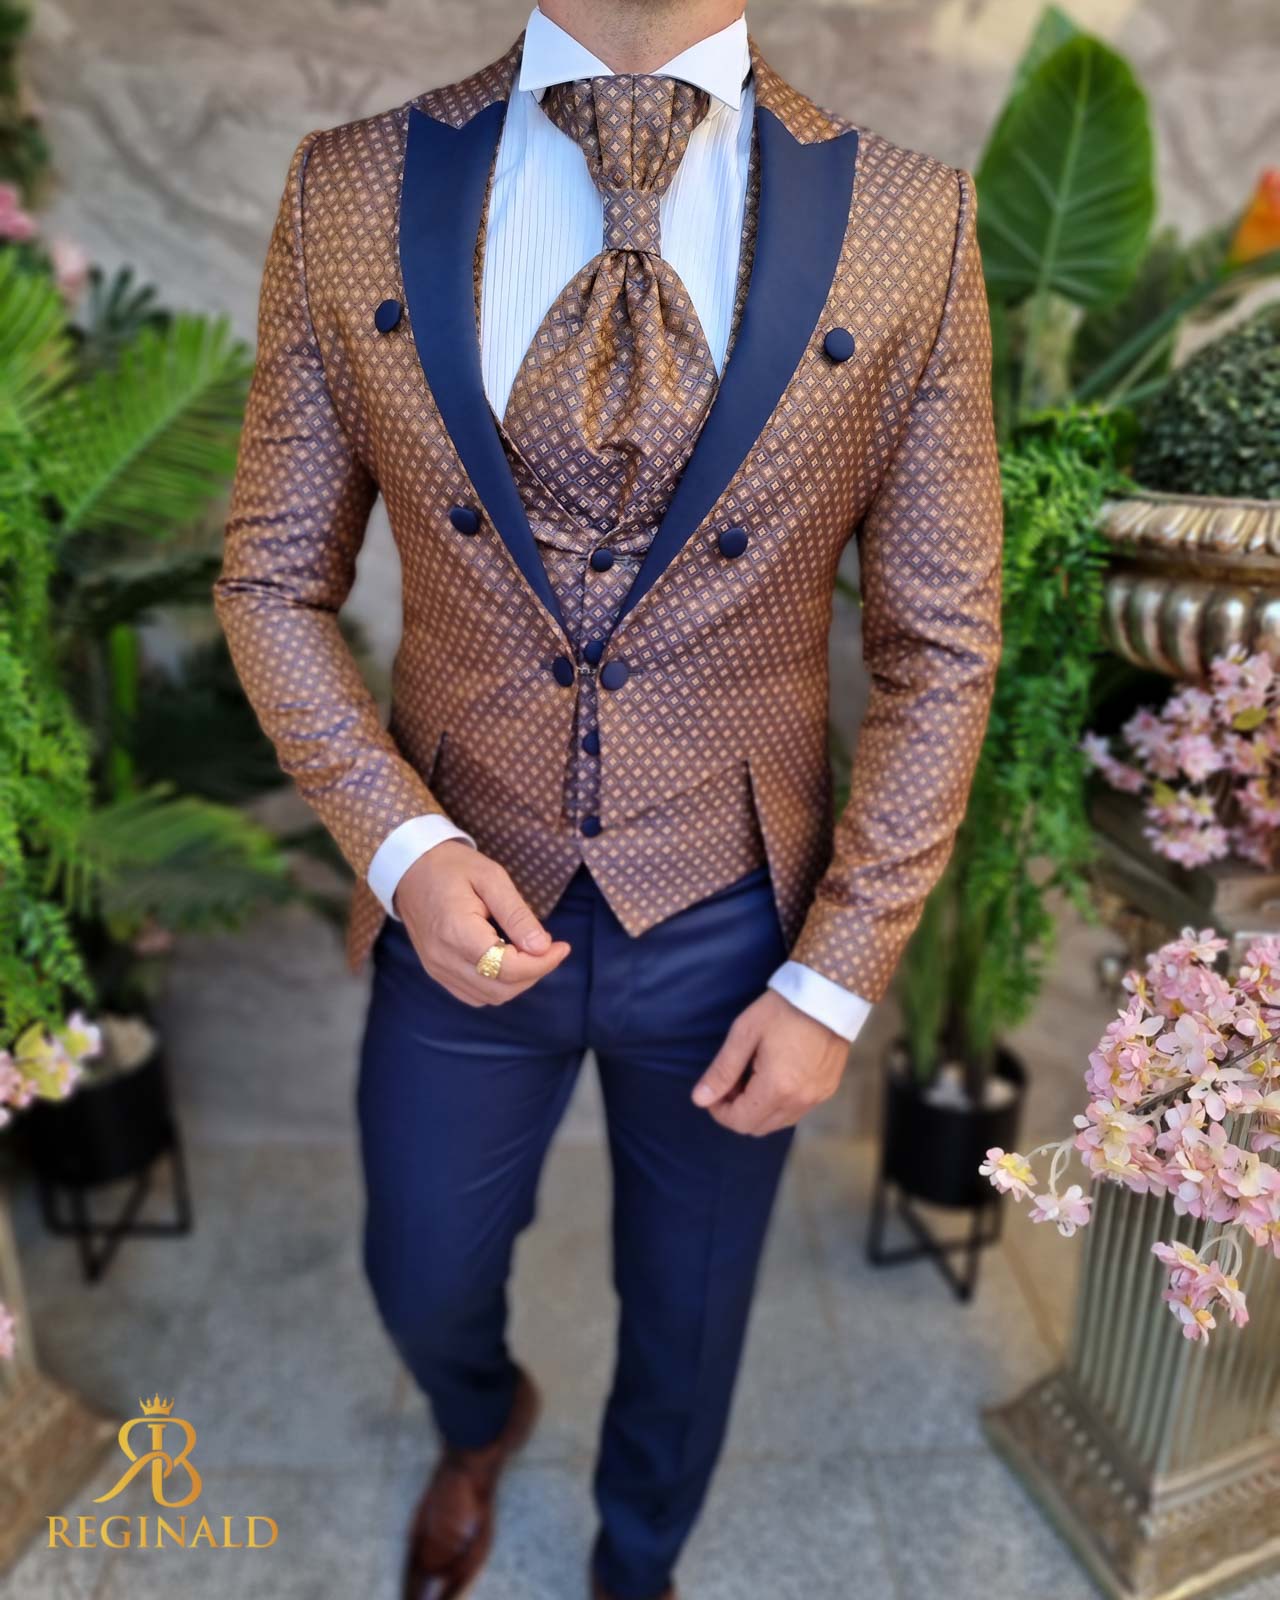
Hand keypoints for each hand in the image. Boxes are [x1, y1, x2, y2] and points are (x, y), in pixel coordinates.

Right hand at [393, 841, 570, 1005]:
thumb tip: (542, 947)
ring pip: (489, 997)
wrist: (409, 867)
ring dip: (518, 981)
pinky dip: (497, 985)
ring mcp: (437, 969)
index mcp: (457, 932)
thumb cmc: (452, 866)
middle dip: (534, 972)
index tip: (562, 946)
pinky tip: (507, 961)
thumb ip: (517, 915)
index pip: (508, 968)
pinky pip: (473, 994)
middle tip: (549, 948)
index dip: (542, 963)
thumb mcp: (492, 878)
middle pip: (501, 989)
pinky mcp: (436, 971)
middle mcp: (444, 959)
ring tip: (530, 953)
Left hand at [692, 990, 848, 1135]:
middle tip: (732, 1081)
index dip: (720, 1112)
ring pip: (778, 1122)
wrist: (828, 993)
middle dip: (737, 1111)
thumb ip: (722, 1071)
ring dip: (758, 1109)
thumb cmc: (782, 1010)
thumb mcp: (744, 1034)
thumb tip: (699, 1100)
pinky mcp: (828, 1089)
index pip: (740, 1121)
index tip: (713, 1092)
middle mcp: (800, 1101)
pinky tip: (775, 1076)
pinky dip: (779, 1103)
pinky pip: (796, 1111)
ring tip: (753, 1076)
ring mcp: (817, 1097)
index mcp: (777, 1088)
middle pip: (758, 1127)